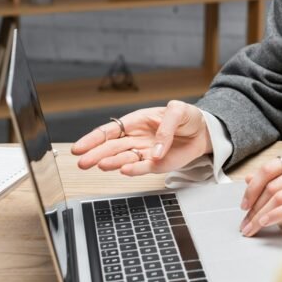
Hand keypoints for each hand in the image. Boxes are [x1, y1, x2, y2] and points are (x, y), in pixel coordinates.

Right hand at [70, 100, 212, 175]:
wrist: (203, 131)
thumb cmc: (187, 117)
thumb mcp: (178, 111)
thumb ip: (166, 127)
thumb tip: (155, 150)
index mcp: (135, 121)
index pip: (109, 131)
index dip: (92, 139)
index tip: (78, 147)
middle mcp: (135, 138)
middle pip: (110, 148)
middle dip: (95, 154)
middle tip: (83, 162)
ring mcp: (143, 152)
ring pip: (122, 159)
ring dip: (111, 163)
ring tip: (100, 165)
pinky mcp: (155, 164)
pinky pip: (141, 168)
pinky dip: (133, 170)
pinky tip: (124, 170)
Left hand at [239, 147, 281, 236]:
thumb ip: (274, 177)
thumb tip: (248, 180)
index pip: (269, 168)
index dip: (252, 188)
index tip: (244, 205)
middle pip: (273, 185)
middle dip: (254, 206)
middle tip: (245, 223)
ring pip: (280, 196)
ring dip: (261, 214)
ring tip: (251, 227)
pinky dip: (276, 214)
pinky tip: (265, 222)